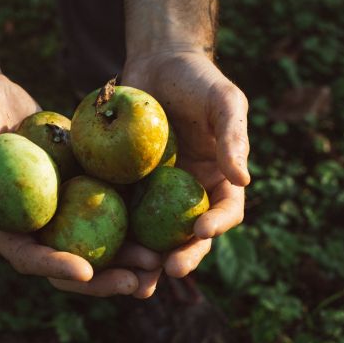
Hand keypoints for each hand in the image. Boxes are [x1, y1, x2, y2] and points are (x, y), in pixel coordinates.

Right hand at [0, 73, 160, 296]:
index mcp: (6, 228)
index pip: (31, 258)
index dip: (57, 269)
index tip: (87, 270)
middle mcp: (36, 222)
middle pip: (73, 258)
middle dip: (106, 277)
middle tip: (141, 279)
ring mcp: (60, 202)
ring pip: (98, 235)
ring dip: (129, 251)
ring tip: (161, 257)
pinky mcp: (79, 179)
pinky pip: (109, 197)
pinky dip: (134, 209)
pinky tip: (162, 212)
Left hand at [123, 51, 249, 277]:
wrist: (157, 62)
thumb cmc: (196, 79)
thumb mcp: (223, 100)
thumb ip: (234, 136)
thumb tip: (244, 179)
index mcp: (217, 180)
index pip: (224, 212)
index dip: (217, 226)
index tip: (200, 230)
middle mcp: (187, 193)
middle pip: (187, 235)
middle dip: (181, 256)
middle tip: (167, 270)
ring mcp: (155, 193)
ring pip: (151, 234)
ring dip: (146, 260)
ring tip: (134, 280)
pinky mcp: (125, 185)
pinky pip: (119, 211)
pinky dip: (112, 232)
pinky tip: (99, 247)